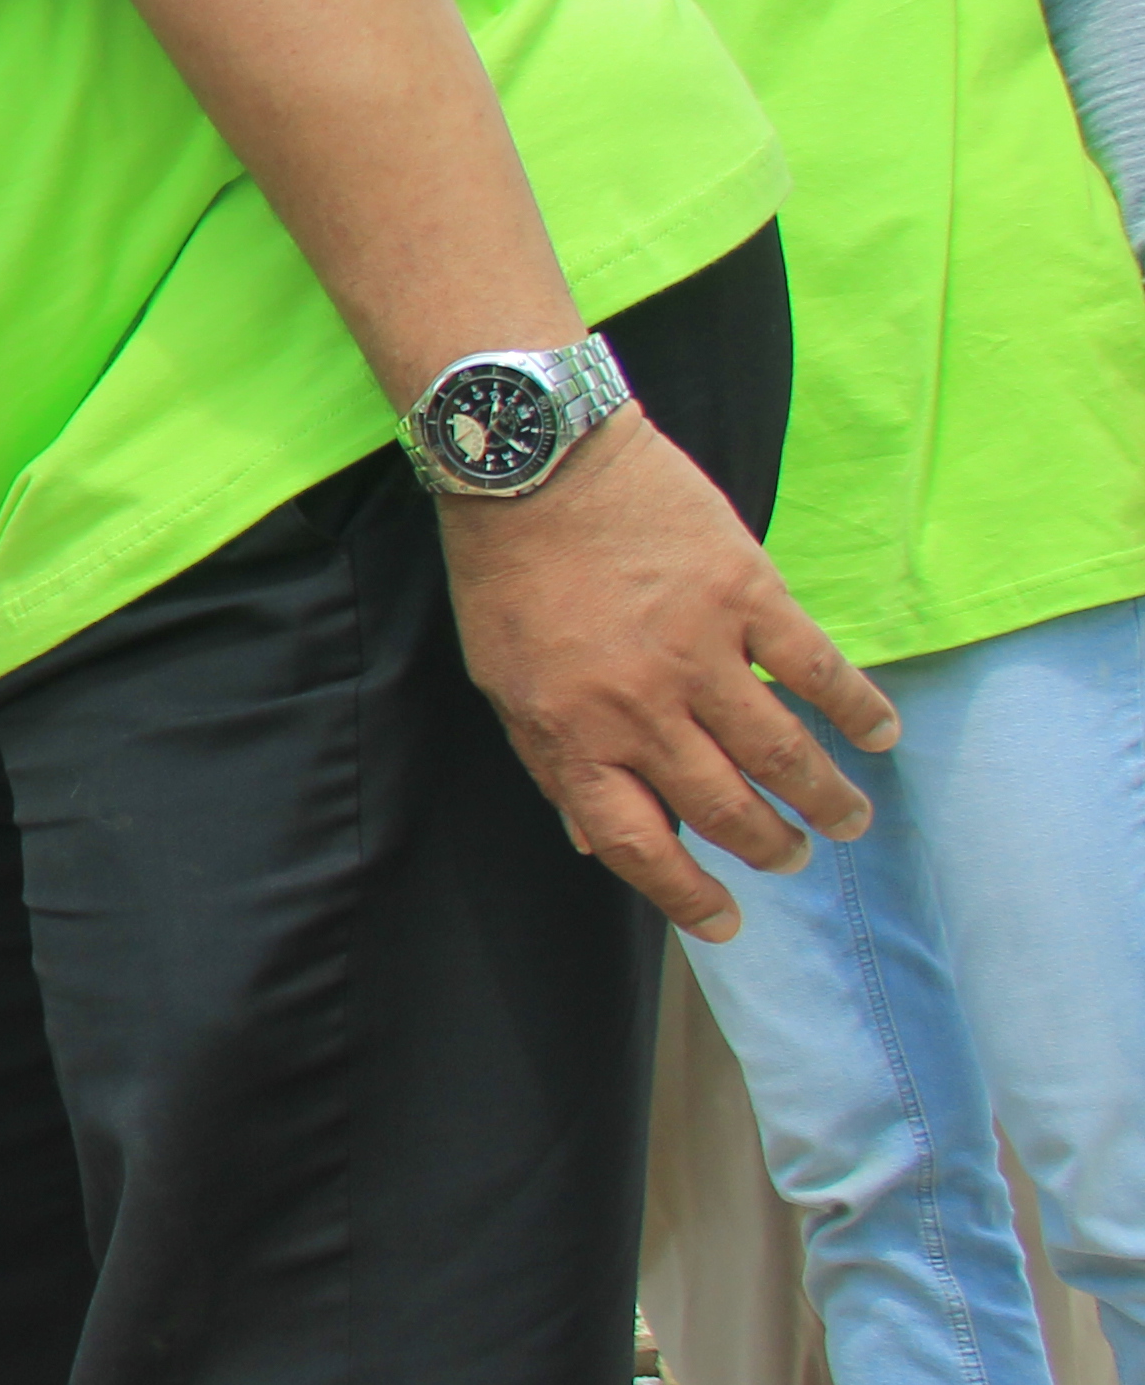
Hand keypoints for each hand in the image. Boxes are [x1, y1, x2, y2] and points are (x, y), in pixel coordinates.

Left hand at [437, 416, 890, 938]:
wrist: (534, 461)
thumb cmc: (508, 573)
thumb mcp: (503, 681)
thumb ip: (552, 761)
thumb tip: (592, 838)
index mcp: (571, 735)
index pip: (637, 845)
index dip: (686, 896)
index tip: (726, 923)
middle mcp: (638, 709)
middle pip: (723, 808)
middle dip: (770, 847)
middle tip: (797, 857)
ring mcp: (698, 653)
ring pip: (781, 753)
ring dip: (824, 797)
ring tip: (847, 820)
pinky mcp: (747, 596)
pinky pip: (818, 671)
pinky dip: (857, 710)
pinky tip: (881, 736)